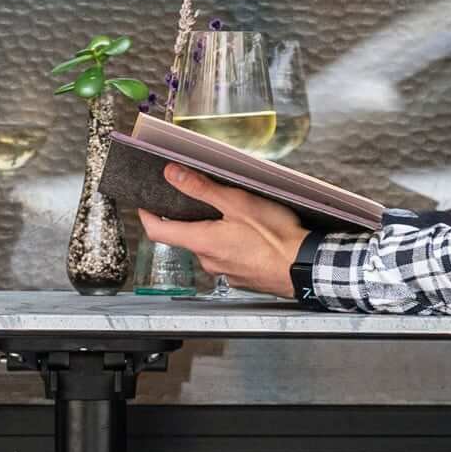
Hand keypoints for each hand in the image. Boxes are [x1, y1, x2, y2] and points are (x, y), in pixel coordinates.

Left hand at [139, 166, 305, 298]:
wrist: (305, 266)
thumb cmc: (276, 237)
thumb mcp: (237, 203)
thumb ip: (203, 189)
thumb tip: (173, 175)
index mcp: (202, 242)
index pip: (158, 231)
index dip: (147, 215)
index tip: (145, 203)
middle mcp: (209, 261)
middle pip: (186, 237)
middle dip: (192, 219)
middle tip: (204, 200)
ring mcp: (225, 272)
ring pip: (209, 248)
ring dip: (215, 232)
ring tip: (237, 217)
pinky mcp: (242, 277)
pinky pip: (228, 258)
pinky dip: (232, 245)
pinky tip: (251, 236)